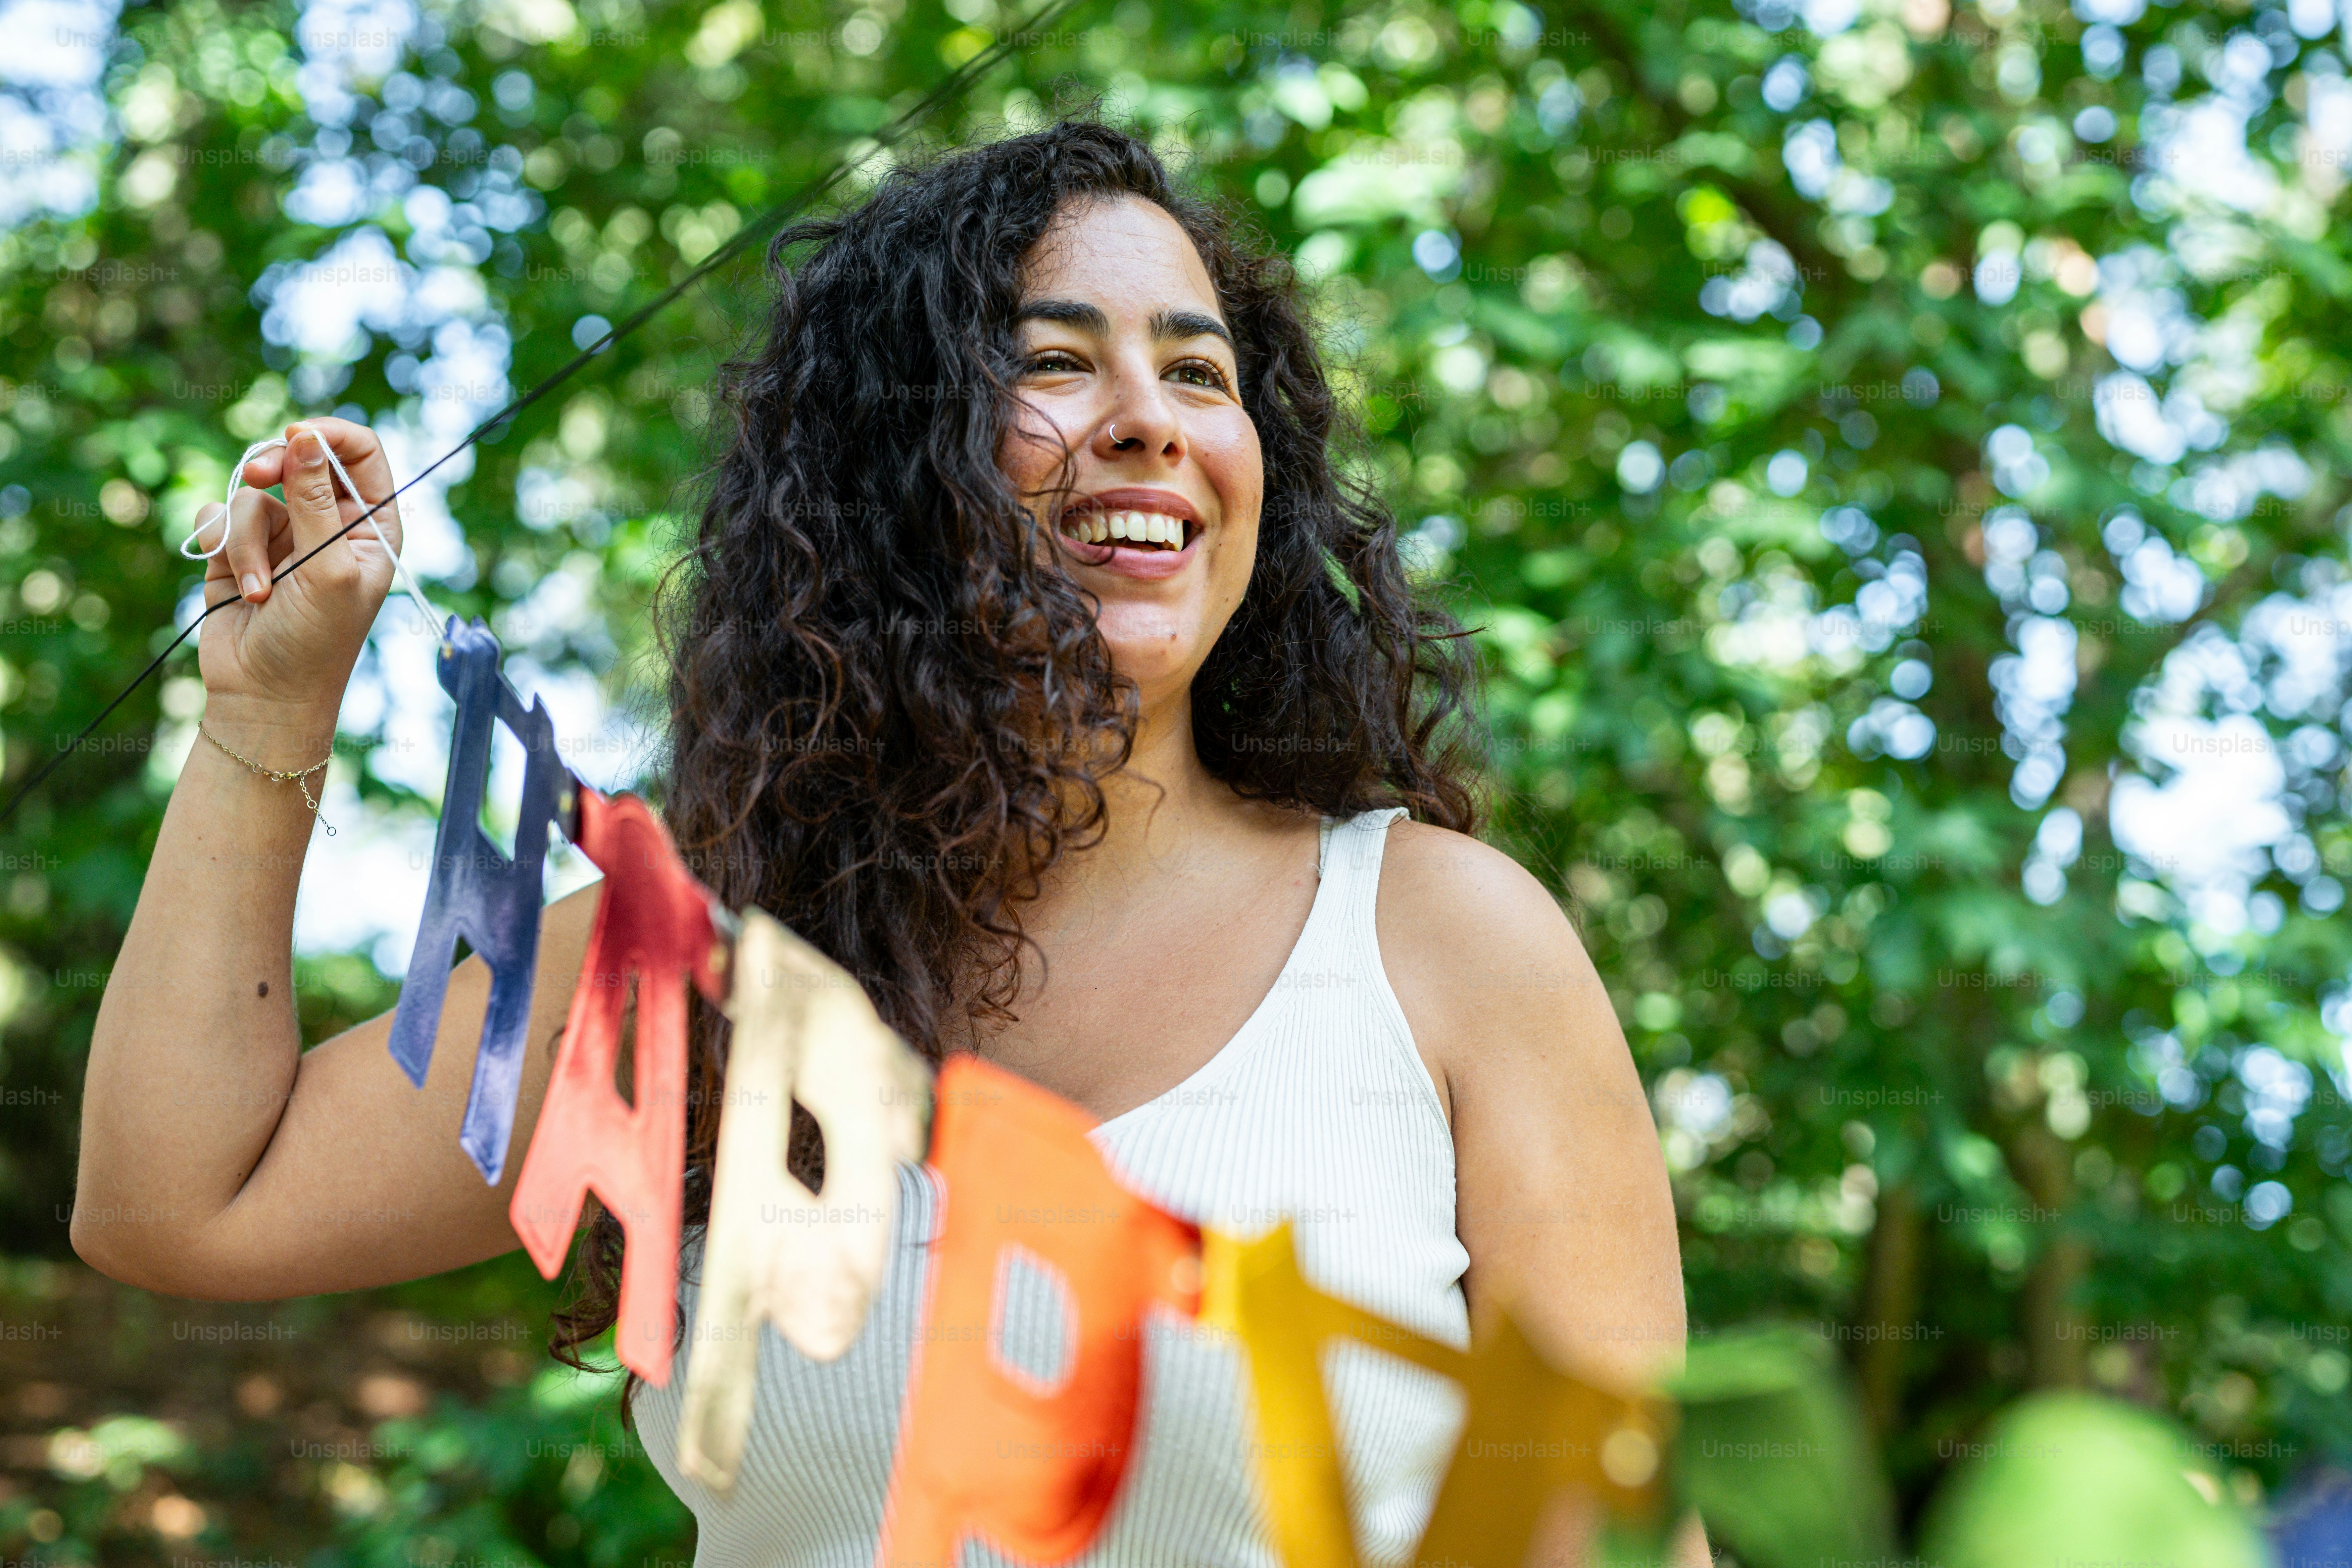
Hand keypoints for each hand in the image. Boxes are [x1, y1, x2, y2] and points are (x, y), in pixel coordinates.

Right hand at [192, 419, 406, 719]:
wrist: (266, 694)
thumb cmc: (314, 640)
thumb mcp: (328, 567)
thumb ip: (316, 500)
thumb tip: (306, 436)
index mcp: (371, 526)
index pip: (360, 453)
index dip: (330, 435)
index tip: (299, 435)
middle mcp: (329, 524)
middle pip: (298, 458)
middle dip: (275, 464)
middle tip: (259, 475)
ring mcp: (283, 535)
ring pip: (251, 493)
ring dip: (248, 540)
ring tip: (261, 590)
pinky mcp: (238, 549)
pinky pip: (219, 517)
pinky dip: (223, 549)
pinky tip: (240, 592)